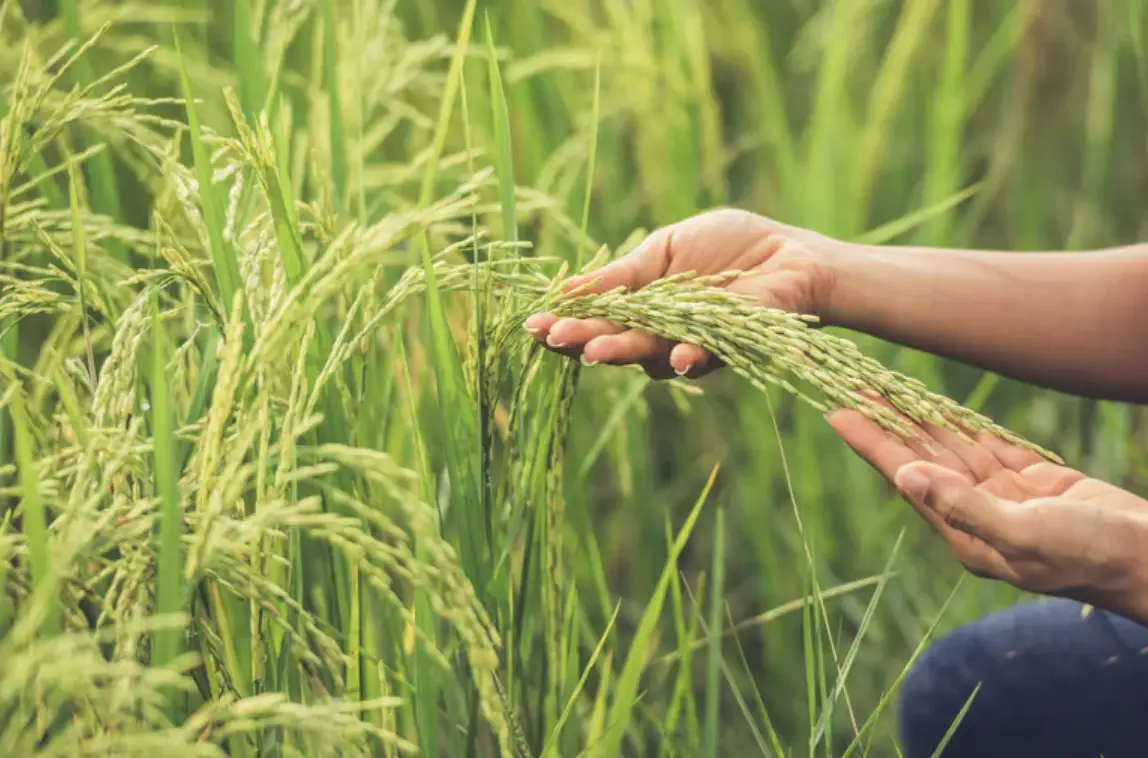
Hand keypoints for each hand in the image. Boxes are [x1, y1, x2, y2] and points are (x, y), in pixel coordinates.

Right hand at [524, 208, 840, 378]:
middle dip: (583, 342)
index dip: (565, 324)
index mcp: (641, 307)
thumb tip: (568, 289)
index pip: (595, 320)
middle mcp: (661, 334)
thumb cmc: (730, 246)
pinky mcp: (730, 346)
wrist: (791, 253)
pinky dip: (688, 356)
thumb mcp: (666, 249)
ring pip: (650, 356)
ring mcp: (692, 344)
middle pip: (614, 343)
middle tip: (556, 339)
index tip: (533, 325)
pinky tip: (675, 357)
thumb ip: (624, 274)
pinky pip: (704, 356)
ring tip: (596, 349)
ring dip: (624, 351)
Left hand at [827, 407, 1147, 624]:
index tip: (836, 412)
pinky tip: (935, 405)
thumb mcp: (1024, 533)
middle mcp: (975, 513)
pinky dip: (962, 423)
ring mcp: (1004, 497)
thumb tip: (907, 477)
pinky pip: (988, 445)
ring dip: (919, 417)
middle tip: (851, 384)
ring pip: (952, 447)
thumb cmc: (1090, 554)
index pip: (905, 476)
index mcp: (965, 533)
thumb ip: (964, 506)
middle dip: (887, 422)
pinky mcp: (1033, 482)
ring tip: (884, 387)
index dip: (871, 442)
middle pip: (920, 457)